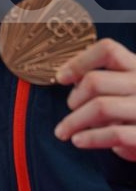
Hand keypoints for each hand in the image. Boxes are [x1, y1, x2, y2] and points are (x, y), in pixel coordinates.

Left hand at [54, 38, 135, 160]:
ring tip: (64, 131)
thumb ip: (102, 80)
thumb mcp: (124, 87)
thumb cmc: (133, 111)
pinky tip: (78, 140)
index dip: (79, 62)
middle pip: (96, 81)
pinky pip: (114, 134)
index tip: (61, 78)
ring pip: (101, 107)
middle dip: (74, 98)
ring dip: (74, 121)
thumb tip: (69, 79)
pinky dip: (90, 138)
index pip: (107, 50)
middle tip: (70, 110)